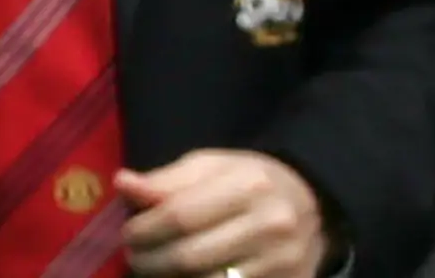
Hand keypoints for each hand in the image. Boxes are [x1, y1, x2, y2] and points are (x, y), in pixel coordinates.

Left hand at [118, 149, 332, 277]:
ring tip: (157, 269)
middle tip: (136, 257)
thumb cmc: (251, 182)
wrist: (311, 205)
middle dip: (149, 261)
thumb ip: (167, 180)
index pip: (179, 215)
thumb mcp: (213, 167)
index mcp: (250, 184)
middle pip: (188, 257)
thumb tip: (123, 184)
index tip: (128, 234)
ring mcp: (281, 262)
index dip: (143, 230)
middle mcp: (271, 223)